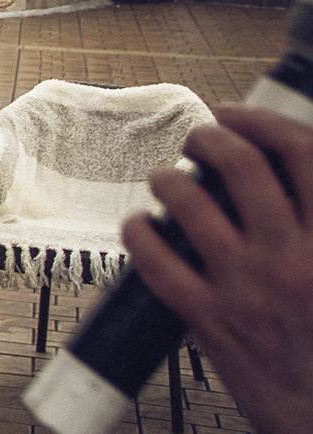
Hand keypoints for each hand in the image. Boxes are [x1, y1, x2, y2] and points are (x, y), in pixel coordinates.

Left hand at [127, 107, 312, 433]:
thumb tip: (289, 182)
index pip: (303, 153)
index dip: (263, 121)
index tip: (236, 113)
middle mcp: (293, 257)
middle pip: (241, 165)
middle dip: (210, 138)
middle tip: (198, 139)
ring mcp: (247, 288)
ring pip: (189, 203)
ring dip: (168, 179)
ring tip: (166, 180)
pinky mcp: (208, 320)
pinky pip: (155, 260)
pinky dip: (138, 231)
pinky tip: (138, 225)